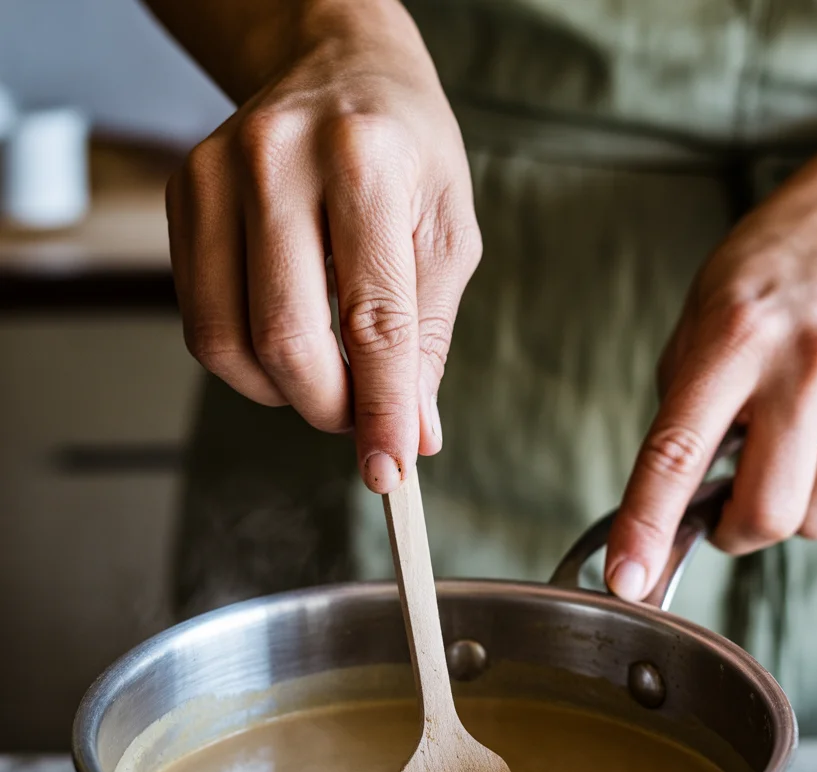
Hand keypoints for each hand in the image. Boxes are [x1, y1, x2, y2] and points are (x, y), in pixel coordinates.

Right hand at [164, 0, 480, 491]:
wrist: (338, 68)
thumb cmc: (405, 153)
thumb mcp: (447, 235)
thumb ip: (424, 339)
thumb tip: (412, 435)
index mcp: (365, 161)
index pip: (374, 321)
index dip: (381, 411)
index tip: (389, 470)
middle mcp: (277, 161)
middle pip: (287, 340)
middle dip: (329, 407)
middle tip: (360, 419)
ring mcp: (215, 176)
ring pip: (230, 343)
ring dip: (283, 392)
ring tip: (327, 374)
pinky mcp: (182, 198)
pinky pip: (203, 323)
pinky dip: (249, 362)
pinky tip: (288, 338)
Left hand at [606, 122, 816, 600]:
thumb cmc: (774, 267)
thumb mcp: (702, 317)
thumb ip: (686, 407)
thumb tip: (673, 500)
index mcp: (733, 338)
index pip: (676, 453)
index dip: (646, 525)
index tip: (628, 577)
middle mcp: (805, 363)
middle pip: (765, 514)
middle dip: (736, 531)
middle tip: (728, 502)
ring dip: (790, 501)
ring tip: (789, 438)